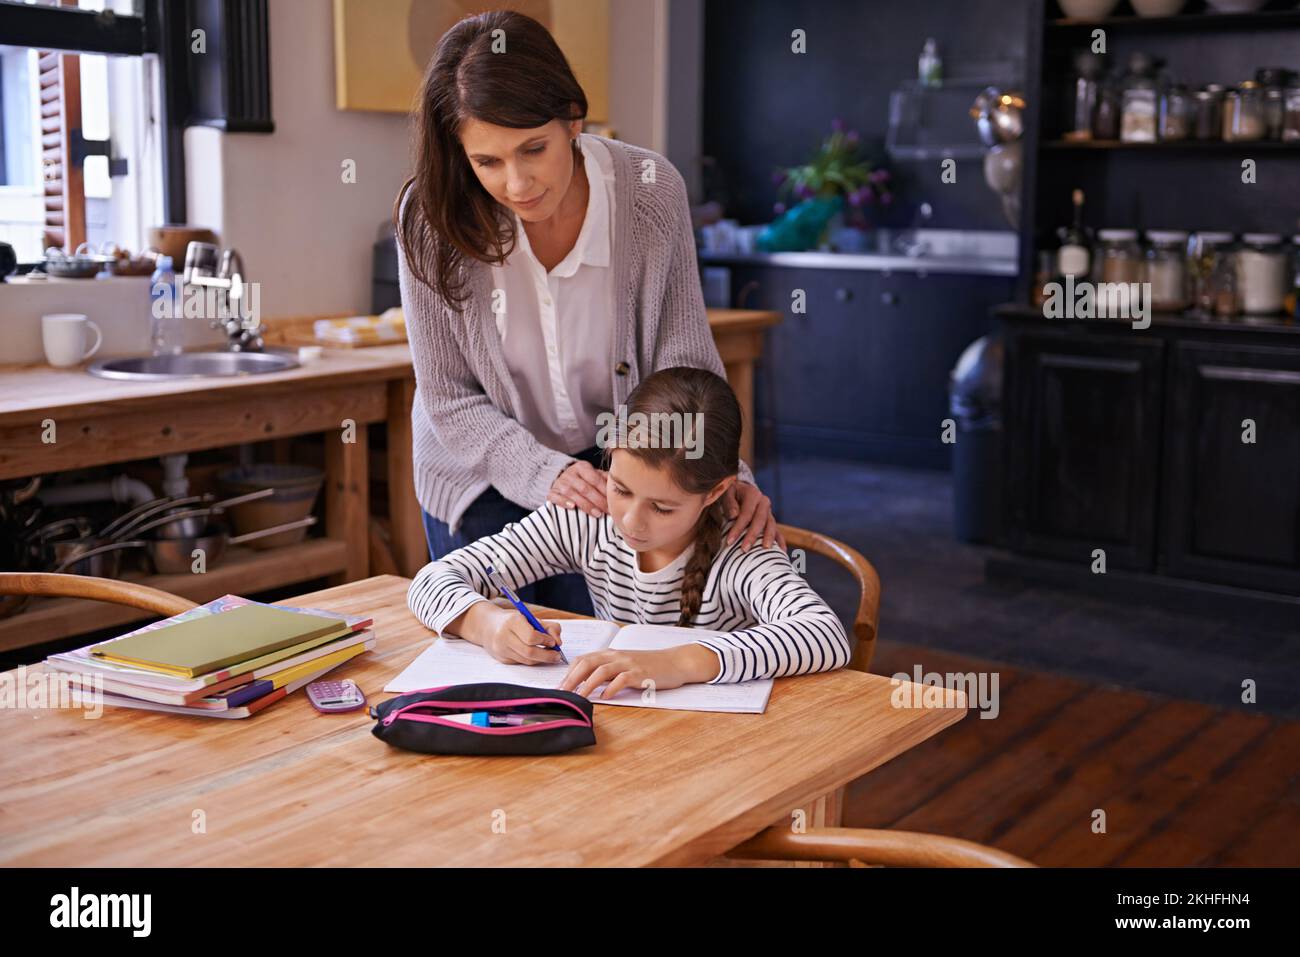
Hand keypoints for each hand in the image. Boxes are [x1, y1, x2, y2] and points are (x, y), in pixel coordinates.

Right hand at [457, 602, 563, 664]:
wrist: (487, 626)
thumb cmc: (514, 621)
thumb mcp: (531, 618)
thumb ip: (549, 627)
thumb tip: (558, 643)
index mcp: (512, 621)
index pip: (531, 637)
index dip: (545, 641)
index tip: (553, 642)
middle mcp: (504, 636)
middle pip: (529, 652)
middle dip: (547, 655)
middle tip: (557, 655)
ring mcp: (501, 649)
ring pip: (527, 660)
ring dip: (541, 659)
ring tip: (550, 655)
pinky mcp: (502, 659)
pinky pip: (522, 662)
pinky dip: (532, 660)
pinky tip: (537, 655)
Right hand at [547, 460, 607, 516]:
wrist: (560, 478)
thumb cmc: (582, 479)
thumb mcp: (592, 475)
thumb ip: (604, 479)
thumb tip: (619, 486)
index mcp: (582, 467)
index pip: (595, 479)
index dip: (604, 491)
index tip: (613, 502)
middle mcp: (570, 474)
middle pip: (585, 488)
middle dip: (598, 501)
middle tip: (608, 511)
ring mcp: (560, 483)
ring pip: (572, 494)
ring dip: (586, 505)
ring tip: (597, 514)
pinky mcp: (551, 492)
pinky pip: (556, 497)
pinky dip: (563, 502)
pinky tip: (572, 507)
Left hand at [558, 644, 719, 699]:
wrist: (675, 662)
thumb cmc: (649, 666)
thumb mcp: (625, 665)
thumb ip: (607, 672)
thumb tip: (585, 685)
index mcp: (610, 654)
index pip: (583, 659)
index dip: (568, 672)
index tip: (558, 687)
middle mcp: (617, 656)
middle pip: (587, 663)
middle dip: (571, 679)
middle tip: (561, 693)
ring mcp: (629, 664)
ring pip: (601, 671)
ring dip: (586, 685)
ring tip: (577, 698)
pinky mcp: (640, 674)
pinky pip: (622, 679)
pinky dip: (611, 688)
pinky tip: (605, 697)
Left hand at [721, 481, 783, 550]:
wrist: (741, 489)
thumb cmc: (731, 493)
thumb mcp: (727, 493)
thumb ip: (729, 503)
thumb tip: (734, 515)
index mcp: (753, 494)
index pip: (746, 513)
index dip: (738, 528)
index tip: (730, 541)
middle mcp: (764, 502)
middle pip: (760, 521)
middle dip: (752, 536)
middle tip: (744, 549)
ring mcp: (769, 512)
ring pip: (771, 525)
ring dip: (768, 538)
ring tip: (765, 549)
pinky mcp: (771, 520)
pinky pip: (777, 531)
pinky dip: (780, 541)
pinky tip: (781, 552)